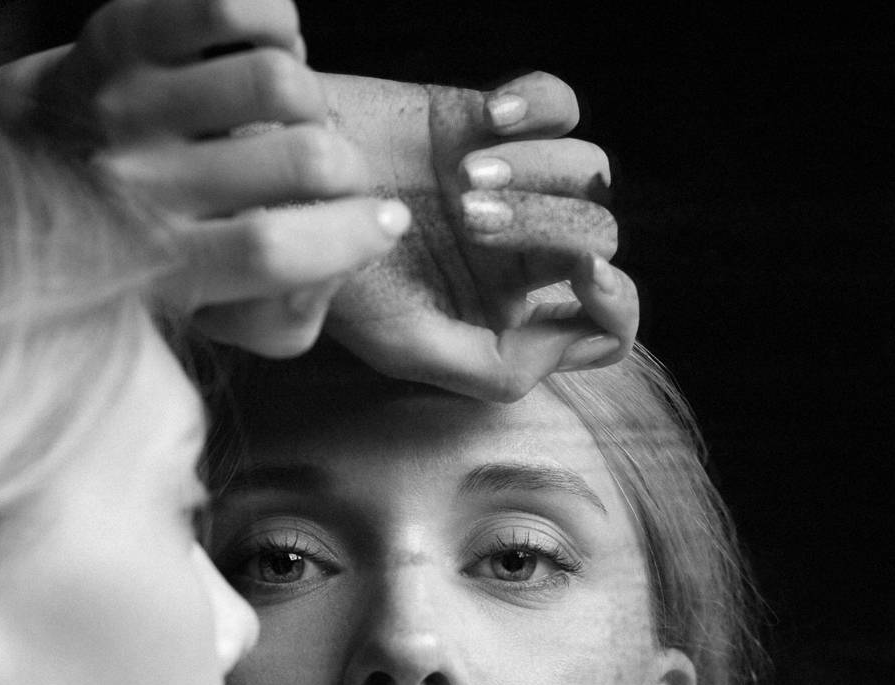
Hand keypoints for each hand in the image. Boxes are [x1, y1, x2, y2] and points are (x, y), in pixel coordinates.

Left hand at [33, 0, 411, 355]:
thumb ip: (283, 319)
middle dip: (349, 166)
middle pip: (301, 161)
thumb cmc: (141, 249)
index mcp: (159, 270)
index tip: (386, 223)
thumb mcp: (209, 317)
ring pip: (280, 80)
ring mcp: (127, 105)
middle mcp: (137, 188)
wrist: (27, 170)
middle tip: (336, 173)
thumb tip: (349, 252)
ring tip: (293, 117)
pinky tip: (267, 54)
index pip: (275, 252)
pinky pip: (234, 3)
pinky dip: (277, 23)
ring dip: (312, 97)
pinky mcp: (123, 35)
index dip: (354, 235)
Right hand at [321, 71, 638, 398]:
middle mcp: (518, 254)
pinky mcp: (489, 117)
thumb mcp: (405, 346)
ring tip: (463, 175)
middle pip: (600, 236)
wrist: (278, 185)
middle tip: (471, 218)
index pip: (606, 322)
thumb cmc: (331, 273)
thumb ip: (496, 368)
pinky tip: (485, 118)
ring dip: (537, 170)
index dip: (616, 303)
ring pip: (589, 170)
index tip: (583, 277)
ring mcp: (510, 183)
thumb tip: (579, 339)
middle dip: (548, 225)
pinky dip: (538, 106)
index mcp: (505, 314)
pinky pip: (562, 105)